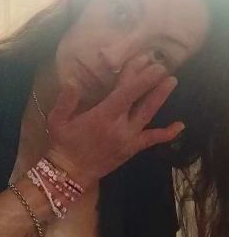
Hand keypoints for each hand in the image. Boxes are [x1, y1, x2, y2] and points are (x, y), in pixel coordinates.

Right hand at [46, 54, 183, 187]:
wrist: (70, 174)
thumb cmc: (62, 144)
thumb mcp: (57, 120)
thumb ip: (65, 100)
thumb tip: (72, 80)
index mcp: (103, 116)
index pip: (126, 92)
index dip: (139, 77)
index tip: (148, 62)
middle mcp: (120, 126)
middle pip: (140, 99)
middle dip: (151, 81)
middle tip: (161, 65)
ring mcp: (129, 139)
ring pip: (148, 115)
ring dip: (160, 97)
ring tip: (171, 81)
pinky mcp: (132, 149)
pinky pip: (152, 139)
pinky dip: (167, 133)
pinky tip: (180, 125)